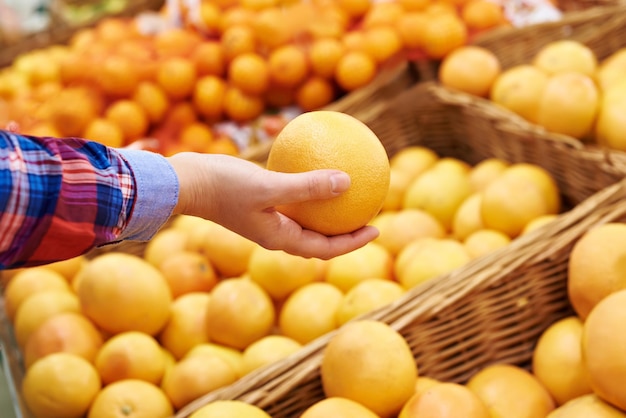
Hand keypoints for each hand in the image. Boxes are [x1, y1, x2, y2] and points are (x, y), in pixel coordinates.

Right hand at [167, 152, 378, 258]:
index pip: (325, 248)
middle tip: (368, 213)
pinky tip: (315, 166)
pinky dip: (307, 189)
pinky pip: (291, 198)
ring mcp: (265, 218)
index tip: (377, 229)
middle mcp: (274, 232)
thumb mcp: (269, 187)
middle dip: (345, 229)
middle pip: (318, 237)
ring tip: (348, 193)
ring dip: (327, 211)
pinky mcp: (258, 201)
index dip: (353, 242)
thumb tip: (348, 182)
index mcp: (279, 238)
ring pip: (305, 219)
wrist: (184, 182)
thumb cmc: (223, 187)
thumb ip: (307, 187)